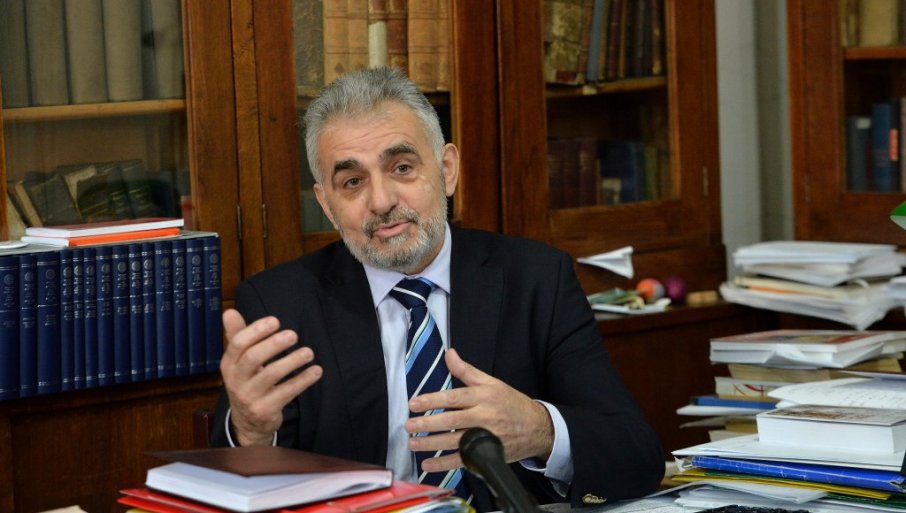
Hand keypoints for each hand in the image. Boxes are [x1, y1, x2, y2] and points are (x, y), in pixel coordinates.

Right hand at [220, 309, 322, 445]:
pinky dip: (302, 381)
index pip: (238, 344)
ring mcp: (250, 397)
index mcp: (229, 364)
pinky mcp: (265, 410)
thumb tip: (229, 311)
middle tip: (293, 335)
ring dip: (292, 361)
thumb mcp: (239, 361)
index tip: (276, 321)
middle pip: (252, 358)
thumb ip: (237, 335)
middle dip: (274, 344)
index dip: (256, 331)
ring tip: (309, 352)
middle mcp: (236, 380)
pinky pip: (286, 393)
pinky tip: (316, 371)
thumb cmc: (247, 382)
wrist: (247, 422)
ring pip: (270, 376)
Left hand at [405, 348, 553, 472]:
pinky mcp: (487, 453)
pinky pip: (463, 460)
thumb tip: (449, 354)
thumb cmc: (511, 403)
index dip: (432, 400)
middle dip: (428, 424)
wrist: (537, 427)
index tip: (414, 403)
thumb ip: (467, 370)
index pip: (454, 397)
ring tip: (413, 443)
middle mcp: (484, 416)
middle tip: (408, 425)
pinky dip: (444, 464)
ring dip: (431, 444)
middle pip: (452, 420)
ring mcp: (486, 437)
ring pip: (455, 442)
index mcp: (484, 396)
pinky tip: (428, 464)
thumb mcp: (491, 382)